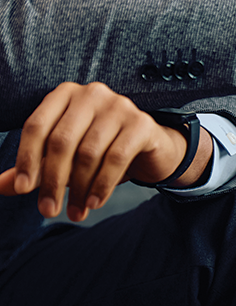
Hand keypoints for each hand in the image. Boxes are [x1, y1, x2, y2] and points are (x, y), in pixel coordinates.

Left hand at [0, 82, 211, 221]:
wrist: (150, 148)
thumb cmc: (101, 150)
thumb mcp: (64, 158)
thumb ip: (33, 167)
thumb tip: (0, 186)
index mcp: (65, 94)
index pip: (37, 126)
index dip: (26, 159)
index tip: (22, 189)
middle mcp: (92, 94)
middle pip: (62, 141)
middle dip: (53, 181)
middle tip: (49, 210)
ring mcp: (120, 106)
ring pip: (89, 153)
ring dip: (79, 189)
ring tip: (76, 212)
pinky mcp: (142, 124)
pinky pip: (116, 158)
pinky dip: (103, 185)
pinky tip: (95, 202)